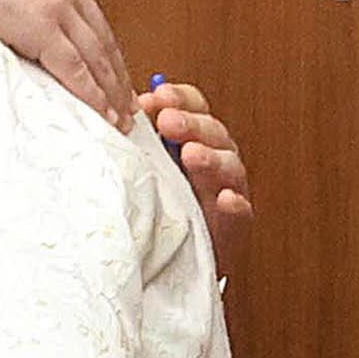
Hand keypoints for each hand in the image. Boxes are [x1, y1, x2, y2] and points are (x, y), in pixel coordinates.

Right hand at [0, 0, 132, 123]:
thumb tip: (1, 8)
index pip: (92, 19)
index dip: (106, 50)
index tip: (114, 72)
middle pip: (103, 40)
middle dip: (117, 75)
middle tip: (127, 103)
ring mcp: (57, 8)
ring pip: (97, 57)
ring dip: (112, 90)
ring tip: (120, 117)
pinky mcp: (41, 28)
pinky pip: (74, 68)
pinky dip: (92, 93)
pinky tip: (101, 111)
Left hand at [138, 77, 252, 257]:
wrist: (170, 261)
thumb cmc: (158, 209)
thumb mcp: (145, 169)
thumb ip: (139, 140)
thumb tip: (118, 109)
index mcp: (194, 142)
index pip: (196, 111)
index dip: (181, 99)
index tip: (158, 96)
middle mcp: (215, 163)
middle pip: (214, 134)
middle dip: (192, 124)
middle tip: (168, 121)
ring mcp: (226, 193)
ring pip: (230, 167)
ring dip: (212, 158)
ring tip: (192, 154)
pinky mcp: (232, 227)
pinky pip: (240, 213)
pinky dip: (234, 205)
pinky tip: (225, 199)